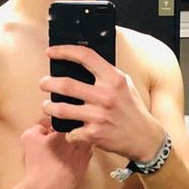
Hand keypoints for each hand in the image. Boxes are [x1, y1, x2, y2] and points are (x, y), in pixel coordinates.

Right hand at [19, 120, 91, 188]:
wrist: (45, 188)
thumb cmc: (37, 164)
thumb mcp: (28, 138)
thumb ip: (38, 125)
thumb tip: (47, 125)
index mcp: (67, 132)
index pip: (68, 116)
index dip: (60, 119)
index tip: (54, 125)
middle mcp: (80, 140)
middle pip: (78, 127)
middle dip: (69, 128)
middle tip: (58, 135)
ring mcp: (86, 152)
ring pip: (83, 139)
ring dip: (75, 139)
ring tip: (63, 146)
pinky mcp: (87, 163)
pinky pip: (85, 151)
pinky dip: (78, 151)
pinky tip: (67, 156)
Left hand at [39, 45, 164, 161]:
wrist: (144, 137)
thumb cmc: (132, 109)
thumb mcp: (125, 86)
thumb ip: (107, 75)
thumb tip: (83, 63)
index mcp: (114, 79)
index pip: (85, 56)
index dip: (64, 51)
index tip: (51, 52)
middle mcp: (105, 96)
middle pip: (65, 85)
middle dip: (48, 83)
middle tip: (44, 84)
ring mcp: (98, 116)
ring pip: (60, 109)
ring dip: (48, 107)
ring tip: (47, 106)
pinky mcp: (93, 134)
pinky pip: (69, 131)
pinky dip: (67, 131)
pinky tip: (70, 130)